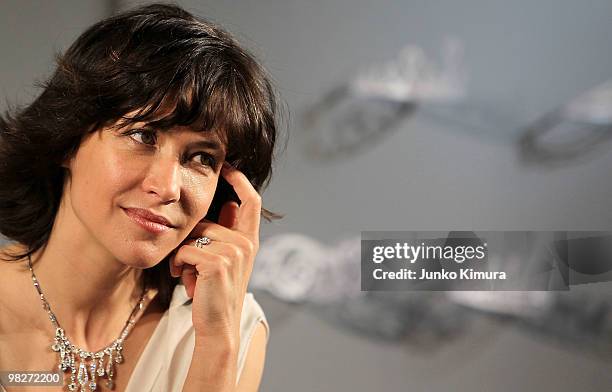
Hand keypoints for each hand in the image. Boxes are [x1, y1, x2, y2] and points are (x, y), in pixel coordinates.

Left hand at [169, 163, 260, 342]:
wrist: (217, 325)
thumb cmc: (215, 291)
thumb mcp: (224, 259)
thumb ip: (225, 232)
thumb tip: (226, 202)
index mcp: (250, 240)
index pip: (251, 200)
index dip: (240, 179)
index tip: (226, 165)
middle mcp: (246, 243)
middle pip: (206, 219)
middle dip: (189, 236)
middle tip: (190, 263)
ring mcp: (234, 252)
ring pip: (192, 234)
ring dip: (182, 254)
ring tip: (188, 274)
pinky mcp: (217, 262)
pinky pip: (184, 249)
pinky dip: (178, 264)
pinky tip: (183, 279)